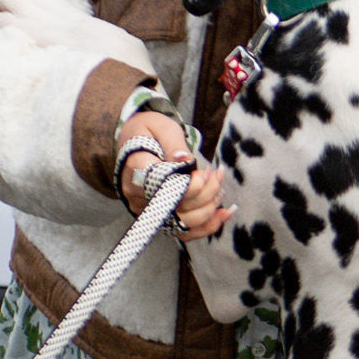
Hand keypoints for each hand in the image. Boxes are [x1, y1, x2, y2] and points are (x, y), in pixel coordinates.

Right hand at [120, 114, 228, 240]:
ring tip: (219, 187)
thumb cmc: (149, 132)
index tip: (204, 172)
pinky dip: (207, 225)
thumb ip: (173, 142)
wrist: (134, 143)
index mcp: (136, 169)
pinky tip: (224, 213)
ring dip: (209, 206)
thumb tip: (184, 159)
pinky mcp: (159, 218)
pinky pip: (184, 231)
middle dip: (205, 192)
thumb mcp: (161, 127)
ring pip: (183, 221)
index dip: (190, 185)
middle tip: (216, 174)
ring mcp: (148, 210)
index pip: (164, 186)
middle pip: (177, 206)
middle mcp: (139, 195)